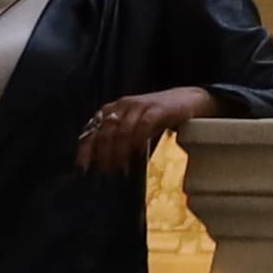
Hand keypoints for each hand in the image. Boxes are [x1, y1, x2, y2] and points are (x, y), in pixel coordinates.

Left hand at [77, 86, 220, 175]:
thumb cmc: (159, 117)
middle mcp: (123, 105)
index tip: (83, 168)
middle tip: (108, 172)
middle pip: (105, 132)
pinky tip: (138, 155)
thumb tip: (103, 165)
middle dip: (104, 155)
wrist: (189, 100)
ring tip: (122, 169)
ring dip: (119, 153)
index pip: (93, 129)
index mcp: (113, 109)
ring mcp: (140, 105)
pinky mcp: (157, 109)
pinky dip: (137, 143)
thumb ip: (119, 140)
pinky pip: (142, 127)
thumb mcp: (134, 126)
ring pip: (121, 131)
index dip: (86, 150)